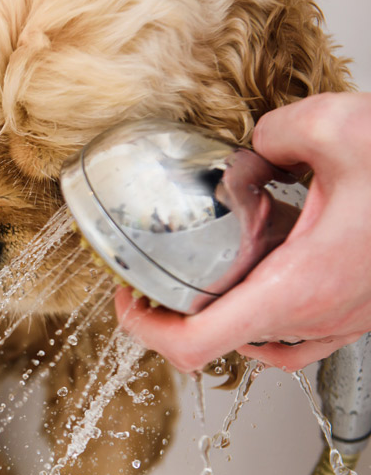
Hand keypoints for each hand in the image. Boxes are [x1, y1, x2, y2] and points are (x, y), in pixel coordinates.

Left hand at [115, 92, 370, 372]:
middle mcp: (315, 318)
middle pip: (216, 344)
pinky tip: (257, 278)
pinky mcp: (354, 314)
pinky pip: (292, 336)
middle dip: (173, 312)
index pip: (196, 346)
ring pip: (255, 343)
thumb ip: (273, 133)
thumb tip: (255, 147)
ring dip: (217, 314)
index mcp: (298, 287)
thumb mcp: (337, 128)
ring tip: (197, 275)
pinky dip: (259, 317)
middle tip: (152, 276)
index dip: (145, 331)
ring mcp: (338, 323)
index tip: (127, 300)